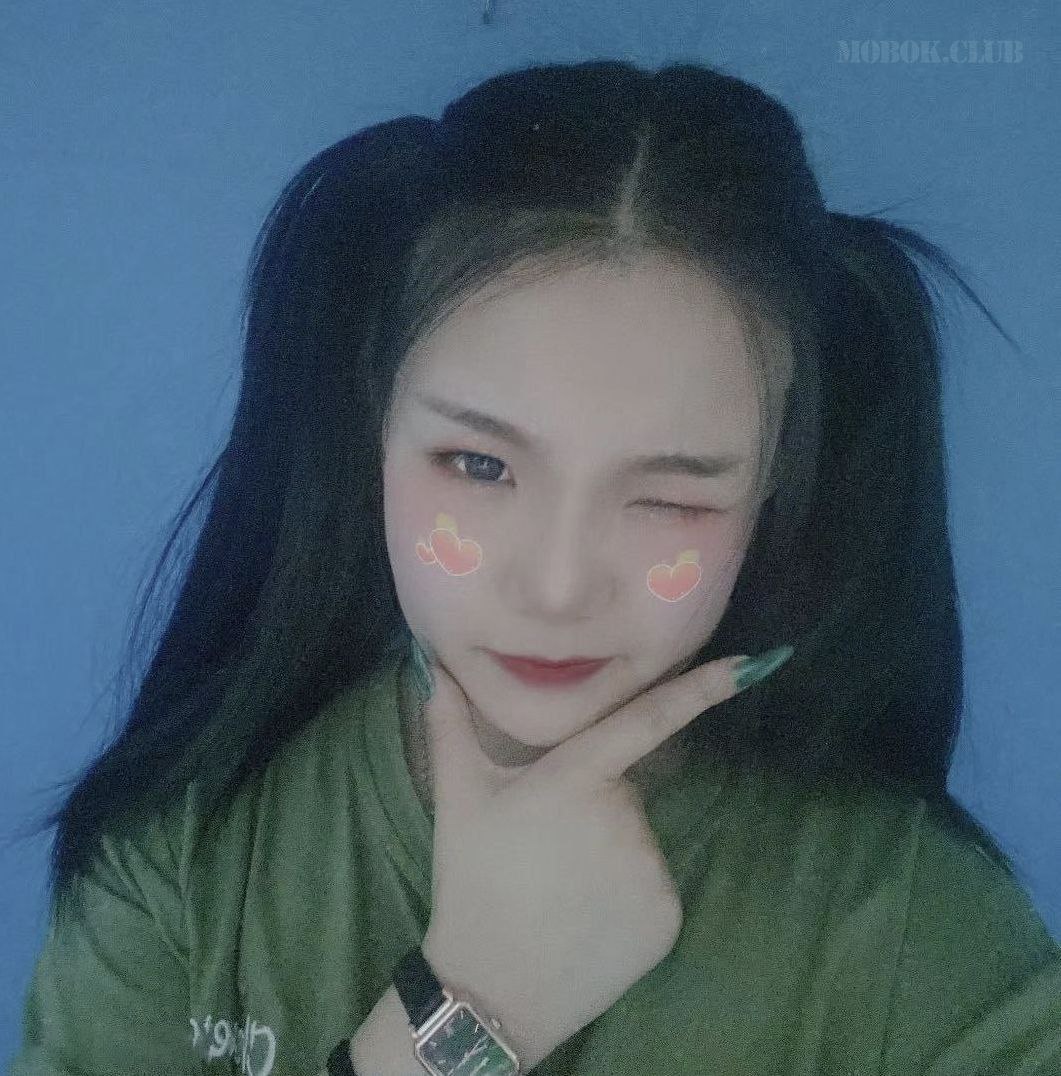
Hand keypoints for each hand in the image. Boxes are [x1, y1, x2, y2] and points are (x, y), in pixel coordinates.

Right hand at [419, 649, 751, 1070]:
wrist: (492, 989)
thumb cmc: (473, 880)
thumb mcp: (458, 799)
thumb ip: (449, 725)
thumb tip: (436, 669)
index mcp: (577, 777)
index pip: (646, 720)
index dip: (700, 688)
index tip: (751, 665)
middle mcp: (625, 817)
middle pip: (622, 789)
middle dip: (592, 802)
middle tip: (544, 844)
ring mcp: (651, 869)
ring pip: (636, 836)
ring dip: (608, 848)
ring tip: (560, 885)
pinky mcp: (667, 915)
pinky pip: (651, 882)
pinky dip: (626, 891)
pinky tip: (587, 915)